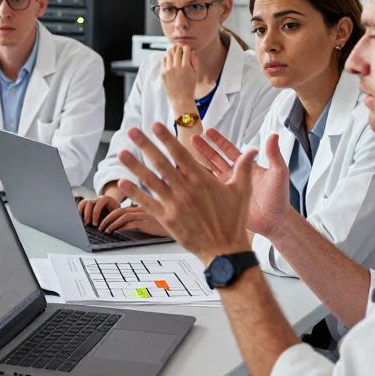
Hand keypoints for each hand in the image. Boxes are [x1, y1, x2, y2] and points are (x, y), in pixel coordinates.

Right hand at [78, 195, 119, 226]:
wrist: (115, 208)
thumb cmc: (116, 214)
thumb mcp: (117, 215)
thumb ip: (112, 220)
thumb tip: (108, 230)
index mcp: (106, 199)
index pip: (99, 204)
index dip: (96, 214)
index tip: (95, 224)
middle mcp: (97, 198)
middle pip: (89, 203)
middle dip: (87, 215)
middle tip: (88, 224)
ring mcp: (92, 200)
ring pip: (83, 203)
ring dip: (81, 213)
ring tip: (83, 223)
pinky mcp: (87, 204)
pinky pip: (81, 206)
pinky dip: (79, 213)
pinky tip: (81, 221)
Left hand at [98, 205, 168, 236]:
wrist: (183, 228)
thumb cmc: (168, 224)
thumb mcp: (154, 217)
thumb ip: (142, 215)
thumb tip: (128, 222)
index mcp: (143, 204)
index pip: (122, 207)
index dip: (111, 213)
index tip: (103, 220)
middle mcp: (143, 207)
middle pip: (120, 210)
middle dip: (107, 218)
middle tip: (99, 225)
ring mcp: (146, 214)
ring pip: (123, 216)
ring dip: (111, 223)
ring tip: (105, 230)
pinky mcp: (148, 223)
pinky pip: (130, 224)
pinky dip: (121, 227)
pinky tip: (115, 231)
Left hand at [115, 122, 257, 259]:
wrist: (225, 250)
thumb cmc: (233, 222)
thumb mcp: (242, 192)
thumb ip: (243, 168)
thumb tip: (253, 150)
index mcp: (201, 180)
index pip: (180, 154)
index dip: (166, 138)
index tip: (155, 125)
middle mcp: (185, 190)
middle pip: (161, 163)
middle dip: (145, 145)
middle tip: (132, 131)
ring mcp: (174, 205)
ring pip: (150, 181)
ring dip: (134, 166)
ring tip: (121, 152)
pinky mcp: (167, 220)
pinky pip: (147, 203)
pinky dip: (134, 193)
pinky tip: (122, 183)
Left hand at [159, 44, 198, 113]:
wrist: (180, 99)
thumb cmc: (190, 87)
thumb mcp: (196, 74)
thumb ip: (195, 61)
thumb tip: (192, 51)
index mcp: (186, 67)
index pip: (185, 50)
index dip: (187, 48)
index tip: (187, 49)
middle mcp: (176, 67)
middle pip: (177, 50)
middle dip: (179, 47)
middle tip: (180, 47)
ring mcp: (168, 70)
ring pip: (169, 54)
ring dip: (172, 50)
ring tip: (175, 50)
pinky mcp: (163, 73)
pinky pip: (164, 60)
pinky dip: (167, 57)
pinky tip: (170, 57)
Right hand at [190, 129, 295, 237]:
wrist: (275, 221)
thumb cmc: (280, 198)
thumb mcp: (279, 173)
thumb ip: (274, 154)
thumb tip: (273, 135)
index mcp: (247, 167)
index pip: (229, 150)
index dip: (218, 140)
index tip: (208, 131)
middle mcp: (236, 176)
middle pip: (216, 158)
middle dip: (204, 148)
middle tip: (192, 138)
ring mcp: (229, 188)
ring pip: (210, 172)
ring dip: (198, 163)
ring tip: (185, 155)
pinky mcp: (224, 200)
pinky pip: (208, 189)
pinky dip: (198, 183)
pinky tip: (188, 177)